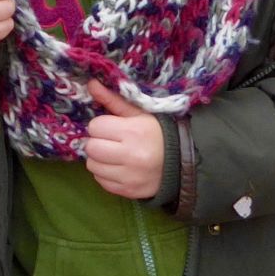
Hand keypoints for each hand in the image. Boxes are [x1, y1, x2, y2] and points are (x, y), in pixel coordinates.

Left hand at [84, 81, 164, 199]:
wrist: (183, 163)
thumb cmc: (158, 134)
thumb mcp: (139, 114)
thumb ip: (113, 100)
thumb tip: (91, 84)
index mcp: (133, 132)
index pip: (95, 127)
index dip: (101, 126)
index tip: (111, 128)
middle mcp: (130, 155)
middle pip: (91, 148)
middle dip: (97, 142)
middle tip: (110, 142)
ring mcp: (129, 176)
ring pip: (93, 166)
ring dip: (99, 159)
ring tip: (114, 155)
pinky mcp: (128, 191)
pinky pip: (102, 182)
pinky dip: (106, 175)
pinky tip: (118, 168)